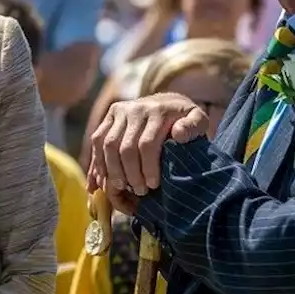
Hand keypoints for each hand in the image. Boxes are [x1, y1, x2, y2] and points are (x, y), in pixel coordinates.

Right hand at [87, 93, 206, 207]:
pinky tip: (102, 178)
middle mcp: (135, 108)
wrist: (167, 102)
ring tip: (121, 187)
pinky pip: (97, 139)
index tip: (152, 186)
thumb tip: (179, 134)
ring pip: (107, 145)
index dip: (148, 168)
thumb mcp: (197, 119)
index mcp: (157, 111)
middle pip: (125, 147)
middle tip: (139, 191)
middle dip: (130, 174)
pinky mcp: (108, 116)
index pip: (147, 144)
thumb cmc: (184, 119)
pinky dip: (97, 160)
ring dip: (112, 170)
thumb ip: (194, 125)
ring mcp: (119, 111)